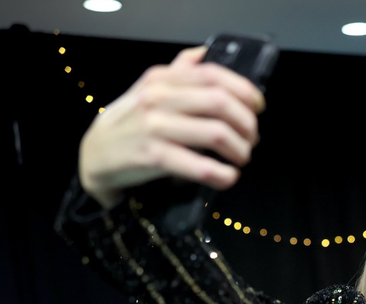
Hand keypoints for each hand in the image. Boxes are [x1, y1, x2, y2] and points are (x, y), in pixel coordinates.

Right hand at [78, 46, 265, 207]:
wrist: (95, 154)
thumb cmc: (131, 123)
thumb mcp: (150, 90)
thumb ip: (178, 72)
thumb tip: (203, 53)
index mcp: (163, 79)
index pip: (214, 75)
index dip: (245, 91)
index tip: (258, 107)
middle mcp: (158, 98)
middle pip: (220, 103)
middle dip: (247, 124)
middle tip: (251, 138)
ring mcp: (155, 127)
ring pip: (216, 133)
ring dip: (240, 150)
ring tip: (240, 158)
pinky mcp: (153, 157)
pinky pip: (200, 166)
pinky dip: (223, 175)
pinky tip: (227, 177)